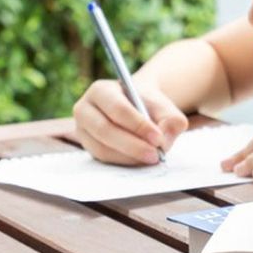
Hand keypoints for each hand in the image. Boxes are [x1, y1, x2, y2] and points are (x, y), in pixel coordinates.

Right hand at [72, 78, 187, 164]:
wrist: (136, 108)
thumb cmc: (148, 105)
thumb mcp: (163, 106)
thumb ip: (171, 119)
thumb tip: (164, 140)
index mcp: (101, 90)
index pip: (118, 108)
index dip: (138, 125)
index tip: (158, 138)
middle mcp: (85, 109)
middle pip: (105, 130)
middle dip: (133, 145)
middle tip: (156, 154)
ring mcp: (82, 130)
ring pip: (102, 147)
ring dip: (129, 156)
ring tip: (152, 158)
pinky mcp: (86, 146)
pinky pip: (103, 158)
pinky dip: (123, 161)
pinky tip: (140, 160)